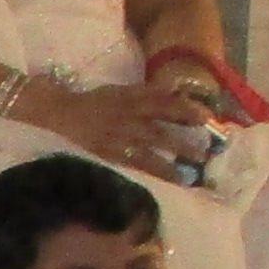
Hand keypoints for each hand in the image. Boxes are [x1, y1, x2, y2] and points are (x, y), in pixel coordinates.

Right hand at [29, 76, 217, 174]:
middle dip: (185, 133)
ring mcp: (120, 133)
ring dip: (175, 153)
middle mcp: (129, 113)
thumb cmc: (93, 102)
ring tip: (195, 165)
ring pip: (153, 143)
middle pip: (162, 119)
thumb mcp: (120, 91)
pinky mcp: (112, 151)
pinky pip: (138, 161)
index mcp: (131, 96)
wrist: (61, 112)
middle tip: (207, 142)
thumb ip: (145, 93)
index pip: (163, 99)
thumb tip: (174, 94)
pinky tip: (172, 177)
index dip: (185, 107)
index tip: (205, 117)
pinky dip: (156, 168)